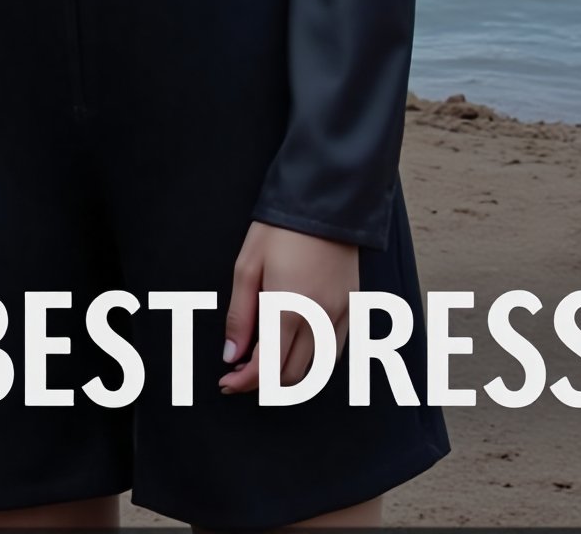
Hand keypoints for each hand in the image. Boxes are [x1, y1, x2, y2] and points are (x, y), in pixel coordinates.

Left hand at [218, 220, 358, 394]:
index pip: (266, 367)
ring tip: (267, 363)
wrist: (326, 199)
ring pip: (317, 370)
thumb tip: (231, 354)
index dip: (244, 382)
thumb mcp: (248, 265)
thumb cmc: (281, 228)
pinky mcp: (353, 306)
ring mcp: (339, 314)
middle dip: (264, 382)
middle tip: (242, 370)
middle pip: (291, 375)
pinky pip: (335, 351)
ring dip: (290, 376)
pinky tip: (297, 348)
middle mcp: (318, 318)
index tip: (227, 382)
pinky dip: (315, 361)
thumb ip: (240, 315)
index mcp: (288, 307)